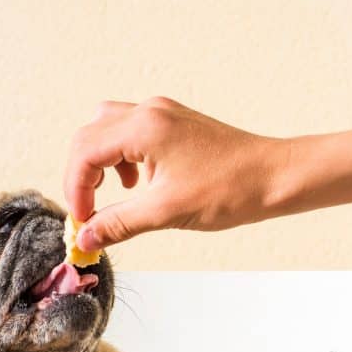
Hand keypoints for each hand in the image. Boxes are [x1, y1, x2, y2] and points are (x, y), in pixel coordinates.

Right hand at [64, 98, 288, 248]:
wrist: (276, 177)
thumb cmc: (230, 191)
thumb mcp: (166, 212)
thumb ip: (119, 223)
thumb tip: (85, 239)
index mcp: (144, 127)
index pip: (85, 152)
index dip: (75, 190)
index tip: (83, 221)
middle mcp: (150, 112)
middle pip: (90, 135)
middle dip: (83, 176)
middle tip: (90, 211)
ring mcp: (164, 113)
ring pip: (109, 129)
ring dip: (103, 163)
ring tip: (119, 196)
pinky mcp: (177, 122)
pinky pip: (133, 131)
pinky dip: (125, 157)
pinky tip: (142, 184)